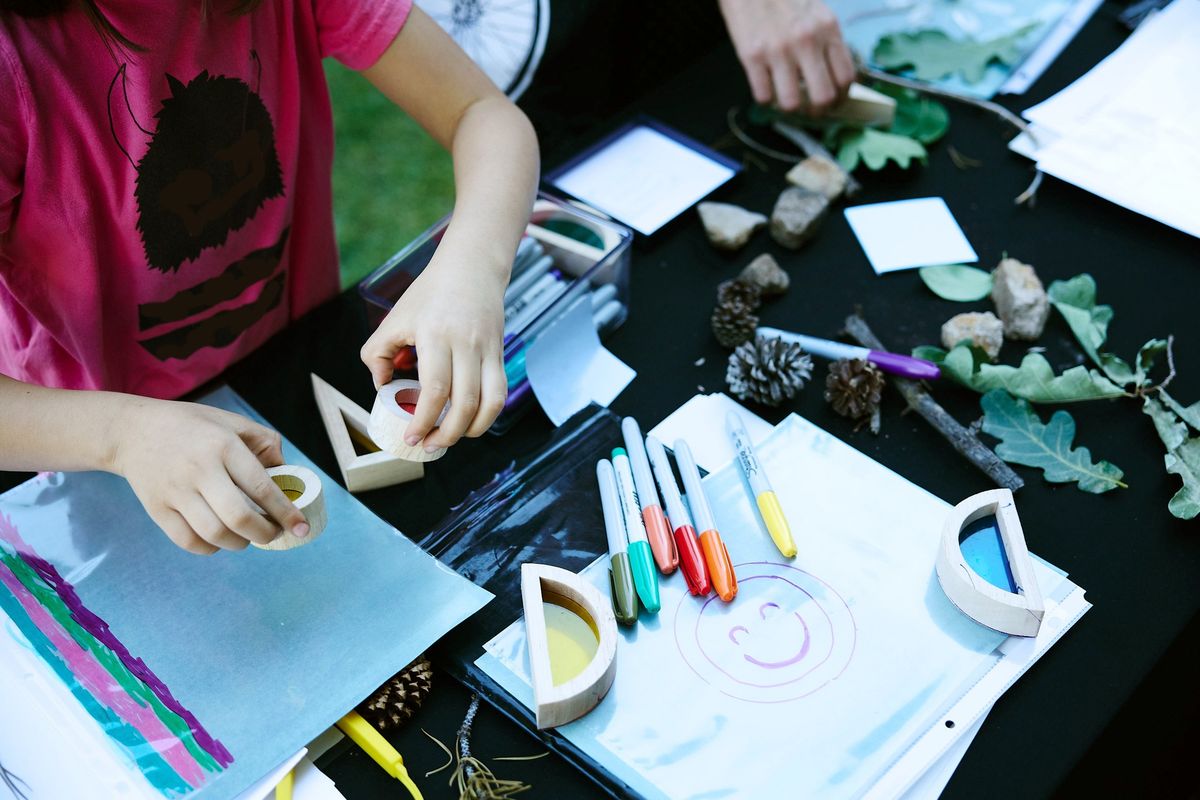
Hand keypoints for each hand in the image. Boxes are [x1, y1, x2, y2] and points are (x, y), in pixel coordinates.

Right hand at [110, 399, 307, 554]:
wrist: (133, 431)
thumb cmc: (191, 427)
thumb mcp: (232, 422)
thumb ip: (265, 444)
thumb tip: (286, 476)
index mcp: (224, 446)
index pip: (262, 487)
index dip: (286, 513)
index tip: (301, 528)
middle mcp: (200, 470)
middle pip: (239, 518)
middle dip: (265, 534)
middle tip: (273, 533)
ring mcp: (175, 492)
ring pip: (214, 535)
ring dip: (240, 543)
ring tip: (247, 536)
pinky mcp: (157, 509)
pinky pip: (188, 542)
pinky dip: (210, 548)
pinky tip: (219, 539)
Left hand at [360, 242, 508, 450]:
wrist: (472, 267)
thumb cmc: (431, 292)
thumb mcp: (395, 318)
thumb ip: (376, 353)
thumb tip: (381, 387)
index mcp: (436, 334)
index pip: (435, 389)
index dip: (424, 420)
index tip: (412, 436)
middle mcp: (466, 344)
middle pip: (464, 402)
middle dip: (447, 433)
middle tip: (429, 444)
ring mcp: (488, 349)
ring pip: (490, 402)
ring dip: (472, 429)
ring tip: (452, 437)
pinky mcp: (500, 353)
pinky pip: (500, 392)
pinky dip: (487, 414)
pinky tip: (471, 421)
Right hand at [719, 0, 855, 114]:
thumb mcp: (817, 13)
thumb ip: (827, 42)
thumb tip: (833, 77)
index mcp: (827, 28)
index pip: (846, 78)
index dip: (841, 97)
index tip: (834, 100)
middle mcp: (806, 41)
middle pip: (823, 97)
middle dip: (818, 110)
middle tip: (812, 108)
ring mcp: (778, 50)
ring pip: (792, 103)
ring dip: (791, 108)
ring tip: (788, 99)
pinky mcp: (752, 57)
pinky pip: (763, 96)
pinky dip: (766, 98)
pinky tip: (767, 87)